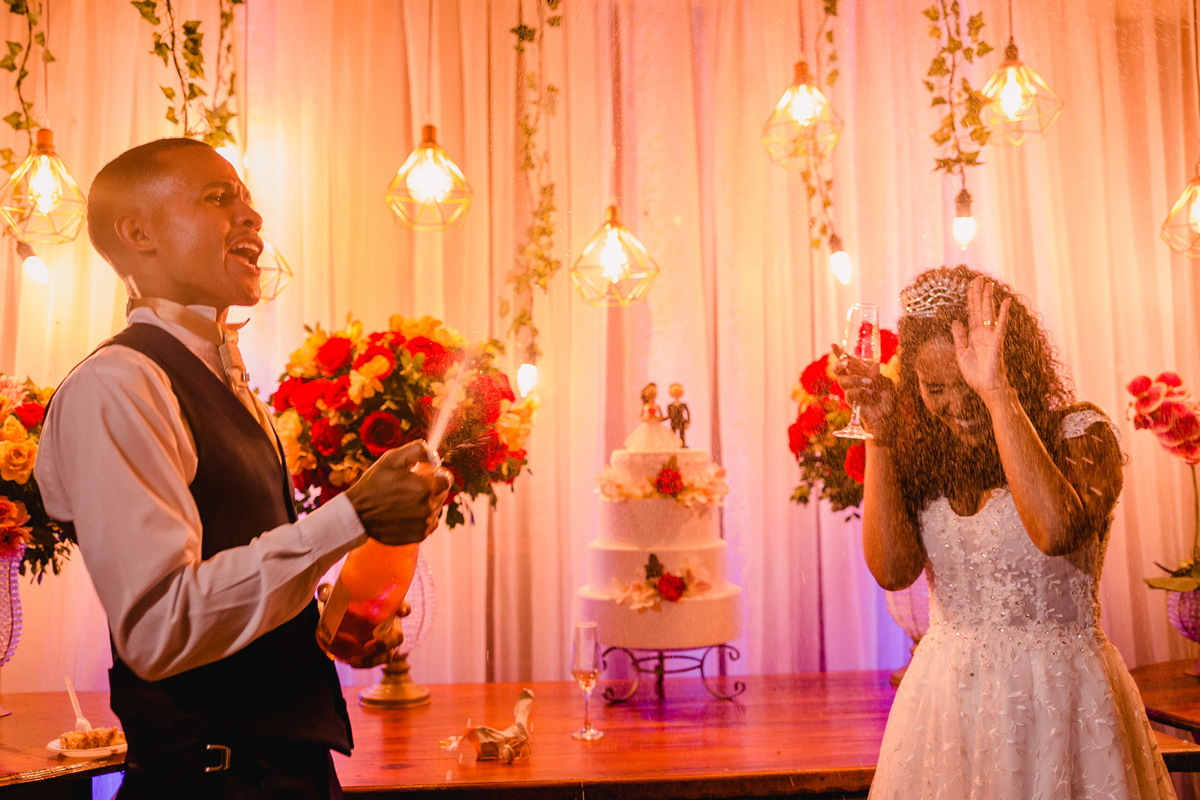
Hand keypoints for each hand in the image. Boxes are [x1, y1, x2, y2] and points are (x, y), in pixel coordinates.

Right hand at [345, 440, 452, 545]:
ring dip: (427, 501)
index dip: (435, 474)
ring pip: (436, 507)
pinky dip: (422, 517)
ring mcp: (425, 523)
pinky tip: (406, 512)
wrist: (357, 514)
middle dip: (431, 487)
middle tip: (409, 486)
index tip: (422, 474)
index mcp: (426, 488)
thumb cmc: (374, 484)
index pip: (447, 478)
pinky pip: (431, 522)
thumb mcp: (391, 459)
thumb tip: (435, 457)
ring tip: (405, 499)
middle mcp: (429, 508)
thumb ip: (418, 451)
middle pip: (442, 493)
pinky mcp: (420, 535)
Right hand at [832, 343, 895, 436]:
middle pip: (837, 369)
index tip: (833, 344)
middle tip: (847, 364)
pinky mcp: (851, 401)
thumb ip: (876, 374)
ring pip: (843, 381)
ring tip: (869, 384)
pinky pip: (850, 393)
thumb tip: (873, 365)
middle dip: (840, 365)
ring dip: (856, 380)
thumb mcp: (884, 383)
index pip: (848, 360)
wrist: (886, 416)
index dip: (839, 353)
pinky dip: (861, 392)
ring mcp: (850, 390)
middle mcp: (853, 380)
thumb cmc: (886, 398)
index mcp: (861, 372)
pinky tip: (870, 395)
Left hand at [950, 277, 1011, 397]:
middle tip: (978, 278)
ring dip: (988, 299)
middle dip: (978, 294)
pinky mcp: (997, 343)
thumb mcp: (961, 353)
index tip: (971, 286)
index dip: (971, 300)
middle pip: (980, 309)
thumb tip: (956, 321)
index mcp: (974, 335)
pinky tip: (1005, 301)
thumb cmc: (976, 374)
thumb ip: (959, 337)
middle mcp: (983, 333)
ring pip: (989, 313)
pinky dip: (1003, 313)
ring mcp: (991, 337)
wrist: (987, 388)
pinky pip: (1001, 325)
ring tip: (988, 284)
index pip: (972, 313)